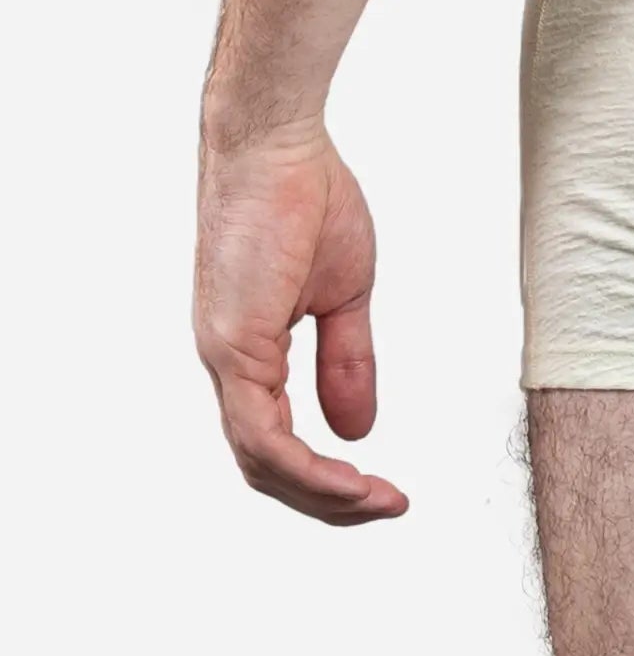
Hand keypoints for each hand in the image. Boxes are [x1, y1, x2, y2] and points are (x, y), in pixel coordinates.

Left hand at [194, 118, 408, 523]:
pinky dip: (305, 466)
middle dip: (328, 501)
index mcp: (250, 352)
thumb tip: (358, 430)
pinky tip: (350, 476)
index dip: (329, 478)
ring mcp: (224, 357)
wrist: (278, 148)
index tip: (384, 491)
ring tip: (377, 501)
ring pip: (261, 461)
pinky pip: (262, 433)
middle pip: (265, 466)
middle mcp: (227, 363)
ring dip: (322, 494)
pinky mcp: (232, 345)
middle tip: (386, 508)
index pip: (278, 443)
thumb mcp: (344, 297)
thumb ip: (348, 363)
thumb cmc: (305, 200)